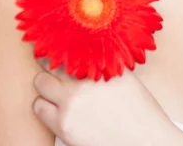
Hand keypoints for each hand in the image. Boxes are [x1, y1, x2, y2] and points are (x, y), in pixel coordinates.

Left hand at [32, 59, 178, 145]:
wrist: (143, 139)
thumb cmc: (139, 110)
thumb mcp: (124, 78)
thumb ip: (104, 66)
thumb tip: (86, 58)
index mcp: (101, 63)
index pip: (69, 46)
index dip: (59, 47)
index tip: (54, 47)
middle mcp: (84, 78)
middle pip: (49, 61)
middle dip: (48, 66)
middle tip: (51, 70)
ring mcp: (70, 101)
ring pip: (40, 84)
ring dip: (44, 87)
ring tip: (54, 93)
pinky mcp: (62, 124)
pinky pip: (39, 108)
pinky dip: (44, 107)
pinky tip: (55, 109)